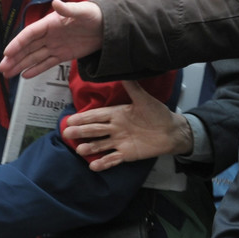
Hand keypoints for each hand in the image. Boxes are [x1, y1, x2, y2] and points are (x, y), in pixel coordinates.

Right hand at [0, 0, 103, 78]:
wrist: (107, 25)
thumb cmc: (93, 14)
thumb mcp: (81, 11)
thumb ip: (68, 9)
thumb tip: (56, 3)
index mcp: (49, 23)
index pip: (29, 34)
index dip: (17, 43)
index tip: (7, 53)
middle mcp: (49, 35)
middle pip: (27, 48)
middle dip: (14, 58)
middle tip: (2, 69)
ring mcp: (55, 46)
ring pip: (34, 57)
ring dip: (20, 65)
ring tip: (7, 74)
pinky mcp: (63, 55)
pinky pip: (46, 63)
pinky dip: (36, 69)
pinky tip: (24, 75)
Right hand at [63, 79, 192, 168]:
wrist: (171, 131)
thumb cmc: (157, 113)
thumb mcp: (144, 99)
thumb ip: (132, 87)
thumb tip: (122, 70)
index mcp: (116, 114)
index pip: (96, 115)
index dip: (83, 117)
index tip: (70, 119)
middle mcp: (114, 128)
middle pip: (94, 130)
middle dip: (81, 131)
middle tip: (67, 132)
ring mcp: (119, 142)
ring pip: (101, 145)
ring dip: (90, 147)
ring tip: (79, 149)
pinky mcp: (127, 154)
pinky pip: (113, 159)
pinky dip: (104, 163)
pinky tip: (94, 166)